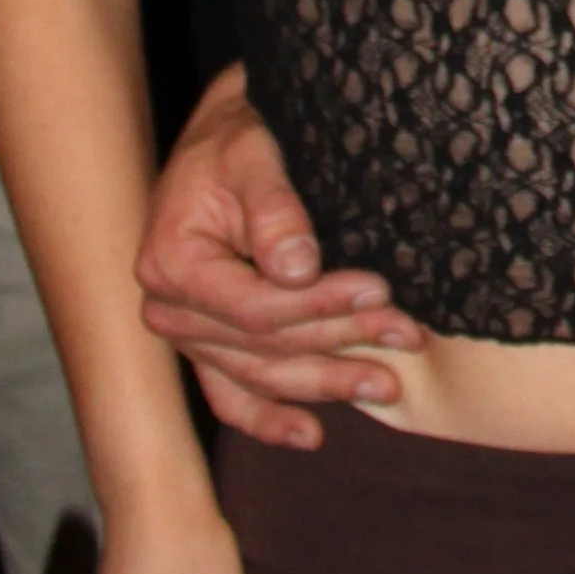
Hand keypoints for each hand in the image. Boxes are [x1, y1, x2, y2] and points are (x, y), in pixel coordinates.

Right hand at [134, 65, 423, 448]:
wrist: (222, 138)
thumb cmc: (240, 138)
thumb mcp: (254, 154)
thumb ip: (275, 209)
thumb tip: (299, 270)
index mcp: (171, 263)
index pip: (255, 309)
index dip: (321, 306)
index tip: (381, 290)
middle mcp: (168, 309)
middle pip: (265, 347)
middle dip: (340, 342)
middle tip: (406, 336)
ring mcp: (186, 334)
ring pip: (260, 375)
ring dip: (326, 383)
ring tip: (386, 383)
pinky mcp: (205, 345)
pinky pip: (232, 396)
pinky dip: (270, 418)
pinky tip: (312, 435)